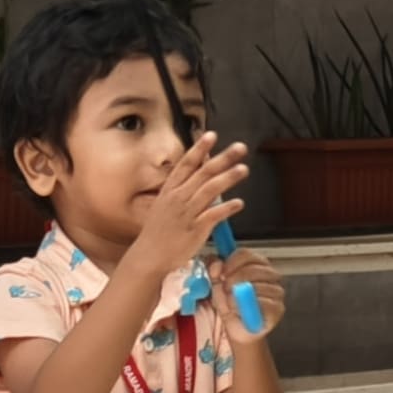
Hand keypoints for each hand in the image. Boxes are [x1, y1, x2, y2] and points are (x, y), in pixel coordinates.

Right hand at [124, 133, 248, 290]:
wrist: (149, 257)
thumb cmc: (158, 232)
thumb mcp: (165, 205)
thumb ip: (184, 190)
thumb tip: (202, 175)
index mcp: (170, 190)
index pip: (186, 164)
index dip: (200, 149)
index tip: (211, 135)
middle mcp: (178, 198)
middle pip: (203, 173)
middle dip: (223, 158)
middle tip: (240, 148)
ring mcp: (187, 213)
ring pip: (210, 190)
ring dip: (228, 178)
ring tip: (243, 169)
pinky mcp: (196, 229)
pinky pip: (213, 215)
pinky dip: (227, 208)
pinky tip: (239, 203)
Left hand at [221, 249, 286, 340]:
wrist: (236, 330)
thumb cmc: (229, 305)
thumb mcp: (214, 285)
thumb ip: (213, 271)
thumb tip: (216, 265)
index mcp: (255, 264)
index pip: (247, 254)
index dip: (232, 262)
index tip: (221, 273)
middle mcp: (269, 275)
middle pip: (255, 268)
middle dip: (236, 278)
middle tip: (225, 288)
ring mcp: (276, 292)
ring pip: (261, 286)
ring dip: (241, 295)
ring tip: (230, 303)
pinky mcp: (277, 309)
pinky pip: (266, 303)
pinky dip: (249, 307)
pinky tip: (240, 312)